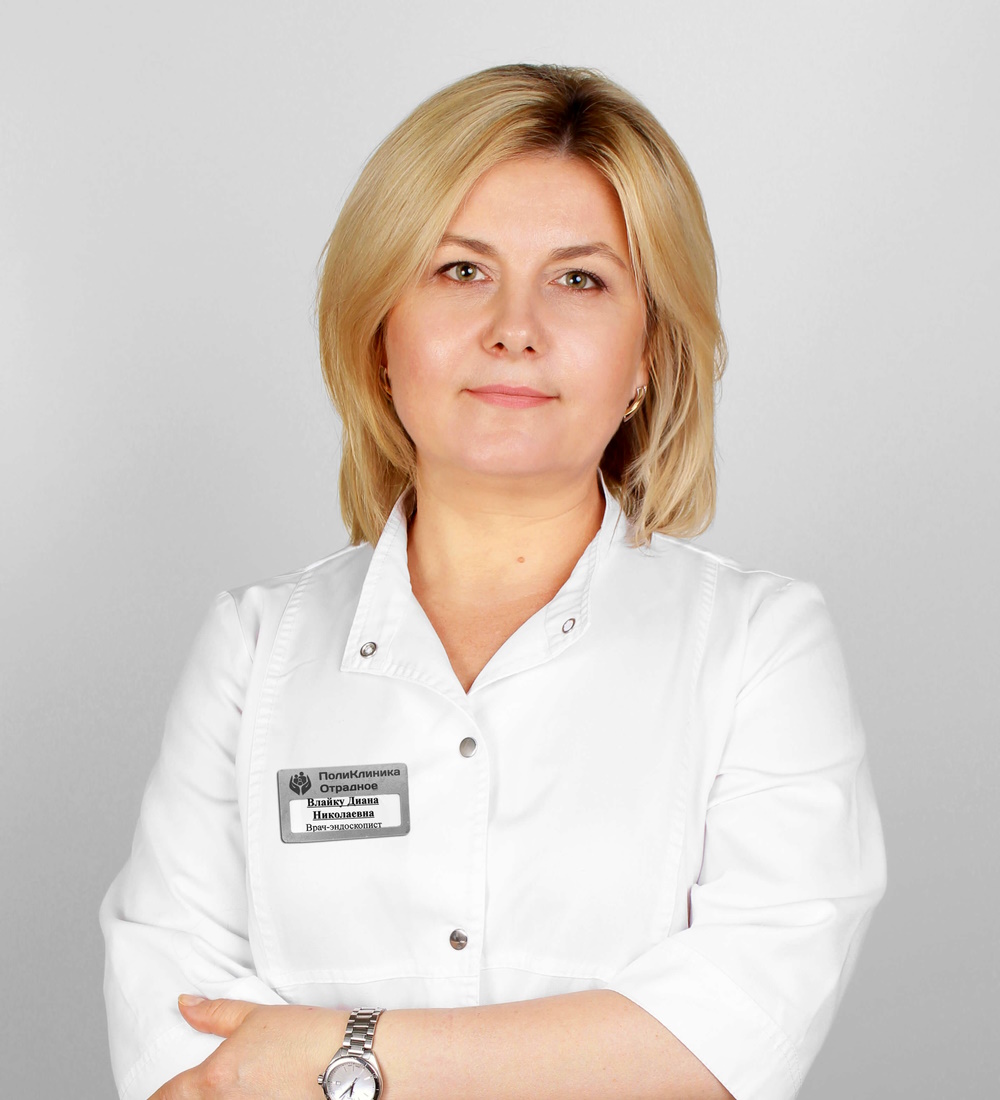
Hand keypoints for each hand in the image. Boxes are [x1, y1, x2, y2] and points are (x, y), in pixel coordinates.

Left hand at [148, 996, 347, 1098]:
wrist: (350, 1061)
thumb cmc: (306, 1035)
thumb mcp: (256, 1015)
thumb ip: (214, 1013)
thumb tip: (184, 1005)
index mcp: (214, 1079)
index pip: (166, 1097)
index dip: (156, 1097)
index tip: (156, 1095)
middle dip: (192, 1097)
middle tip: (207, 1085)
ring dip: (223, 1099)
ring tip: (237, 1087)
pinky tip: (264, 1094)